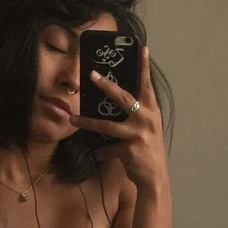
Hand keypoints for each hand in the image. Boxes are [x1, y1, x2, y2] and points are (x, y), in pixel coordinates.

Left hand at [70, 47, 169, 194]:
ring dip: (87, 122)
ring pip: (106, 125)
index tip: (142, 48)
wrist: (155, 179)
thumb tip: (113, 103)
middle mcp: (146, 119)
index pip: (146, 85)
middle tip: (91, 74)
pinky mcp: (129, 149)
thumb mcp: (147, 129)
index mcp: (151, 111)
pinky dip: (102, 151)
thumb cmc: (149, 151)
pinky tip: (99, 154)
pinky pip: (108, 147)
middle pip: (122, 97)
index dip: (144, 67)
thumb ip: (135, 115)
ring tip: (72, 118)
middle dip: (106, 85)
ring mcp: (138, 134)